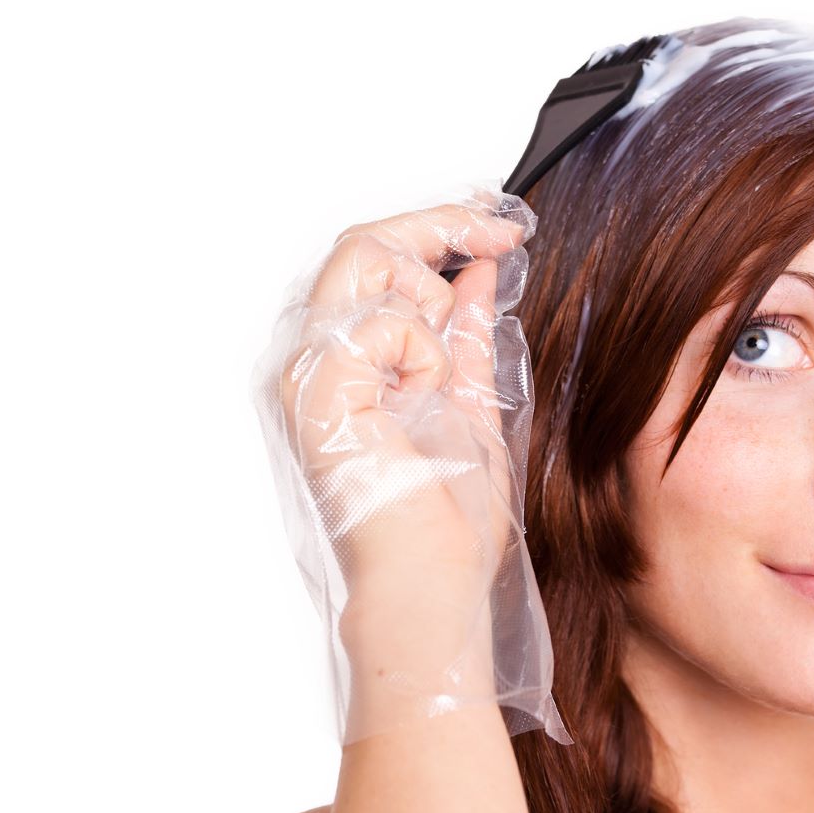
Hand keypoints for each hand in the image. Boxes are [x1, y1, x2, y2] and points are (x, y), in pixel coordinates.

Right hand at [252, 184, 570, 743]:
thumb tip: (480, 270)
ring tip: (448, 370)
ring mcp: (309, 375)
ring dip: (431, 299)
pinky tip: (425, 401)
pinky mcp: (319, 393)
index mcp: (347, 366)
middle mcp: (315, 363)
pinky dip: (425, 353)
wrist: (435, 590)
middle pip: (364, 244)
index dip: (440, 225)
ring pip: (363, 263)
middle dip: (442, 225)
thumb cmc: (447, 525)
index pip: (375, 260)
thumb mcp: (473, 403)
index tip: (503, 222)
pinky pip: (382, 323)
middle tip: (504, 230)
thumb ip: (469, 336)